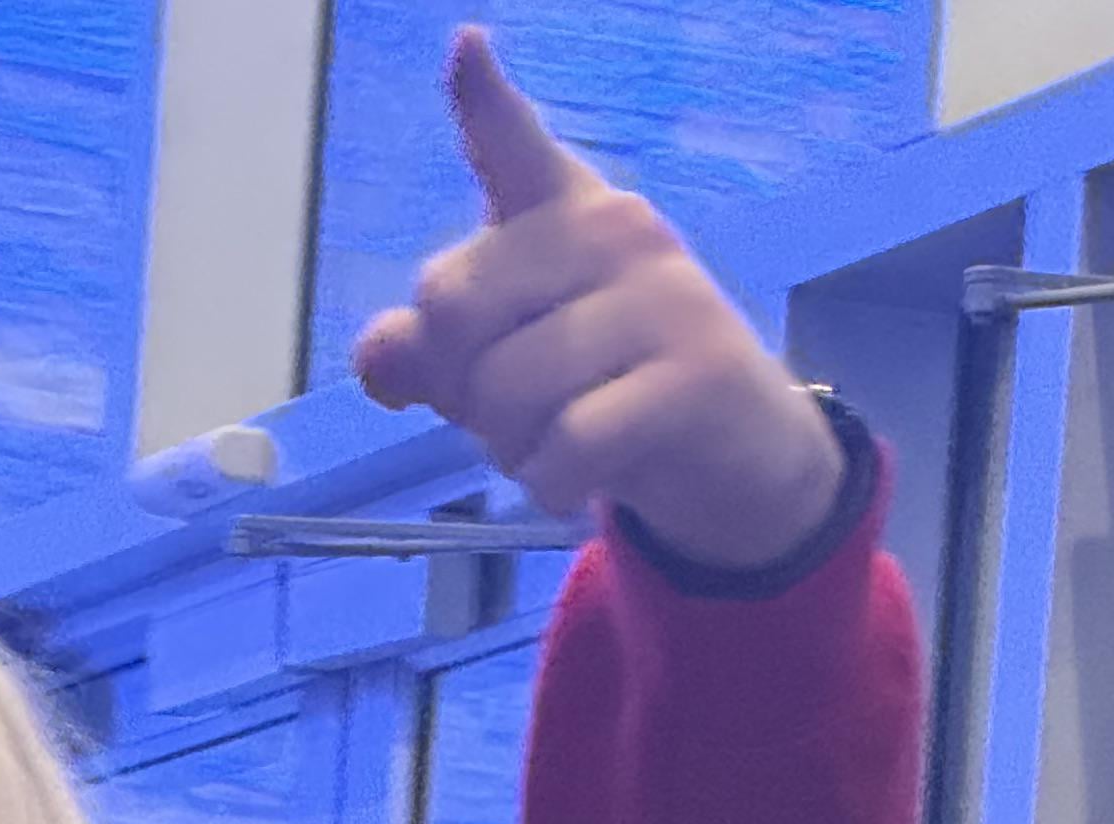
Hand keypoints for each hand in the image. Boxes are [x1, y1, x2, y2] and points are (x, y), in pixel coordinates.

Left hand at [352, 27, 845, 575]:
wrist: (734, 450)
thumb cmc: (603, 388)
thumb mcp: (507, 363)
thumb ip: (432, 353)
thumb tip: (379, 354)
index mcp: (563, 211)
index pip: (511, 146)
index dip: (483, 102)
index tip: (465, 47)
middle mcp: (614, 230)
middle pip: (452, 305)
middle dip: (458, 386)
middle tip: (516, 409)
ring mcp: (660, 299)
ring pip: (506, 391)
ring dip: (509, 449)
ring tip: (560, 441)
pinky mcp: (690, 380)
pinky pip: (564, 448)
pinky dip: (551, 485)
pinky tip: (580, 479)